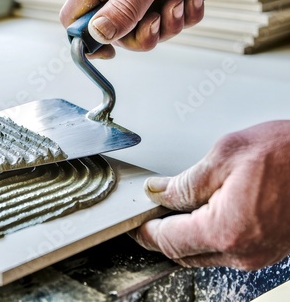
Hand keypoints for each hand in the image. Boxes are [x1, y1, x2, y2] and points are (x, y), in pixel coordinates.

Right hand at [59, 0, 220, 57]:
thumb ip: (125, 8)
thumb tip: (98, 35)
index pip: (72, 18)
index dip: (85, 40)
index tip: (111, 50)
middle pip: (112, 34)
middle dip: (142, 34)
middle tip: (160, 18)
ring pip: (141, 32)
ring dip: (168, 24)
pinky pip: (164, 24)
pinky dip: (183, 15)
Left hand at [130, 120, 289, 269]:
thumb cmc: (289, 153)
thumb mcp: (224, 156)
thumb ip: (185, 182)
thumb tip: (158, 193)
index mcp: (226, 230)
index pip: (168, 240)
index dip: (145, 231)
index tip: (134, 222)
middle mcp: (242, 251)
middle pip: (183, 253)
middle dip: (161, 235)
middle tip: (148, 215)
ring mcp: (257, 254)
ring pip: (203, 254)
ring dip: (183, 236)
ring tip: (171, 210)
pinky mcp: (267, 249)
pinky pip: (224, 250)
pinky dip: (205, 236)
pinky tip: (201, 214)